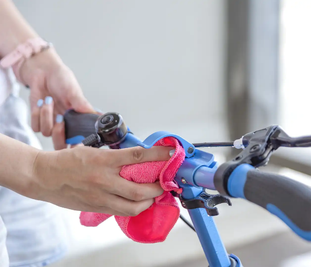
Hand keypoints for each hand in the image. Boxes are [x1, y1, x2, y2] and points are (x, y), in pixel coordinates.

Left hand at [15, 48, 93, 148]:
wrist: (42, 71)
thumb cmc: (61, 79)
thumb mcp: (74, 90)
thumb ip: (82, 104)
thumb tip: (95, 114)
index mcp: (79, 120)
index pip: (81, 140)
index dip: (78, 145)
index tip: (77, 143)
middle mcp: (67, 125)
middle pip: (62, 145)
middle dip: (59, 136)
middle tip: (60, 121)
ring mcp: (52, 123)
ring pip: (47, 133)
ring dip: (46, 116)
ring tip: (49, 100)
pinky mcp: (39, 120)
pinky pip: (36, 127)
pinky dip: (37, 115)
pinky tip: (42, 103)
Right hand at [29, 145, 172, 215]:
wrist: (43, 176)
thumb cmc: (66, 162)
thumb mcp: (92, 151)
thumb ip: (113, 156)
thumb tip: (134, 157)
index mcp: (103, 161)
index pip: (137, 156)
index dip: (157, 154)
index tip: (170, 153)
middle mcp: (104, 180)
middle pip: (141, 189)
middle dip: (158, 187)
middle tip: (164, 182)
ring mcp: (100, 196)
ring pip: (133, 206)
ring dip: (149, 201)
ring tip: (154, 195)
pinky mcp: (96, 207)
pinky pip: (120, 211)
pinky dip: (134, 207)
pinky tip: (138, 203)